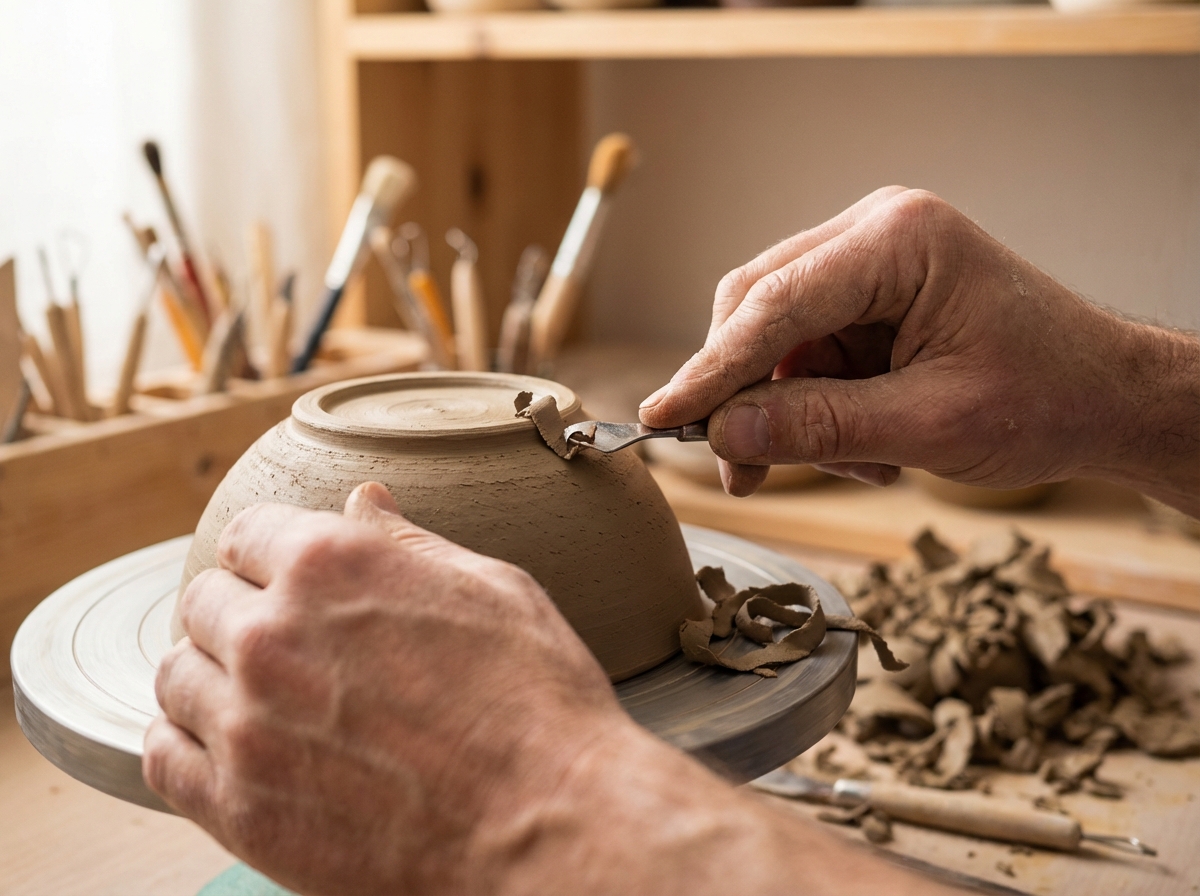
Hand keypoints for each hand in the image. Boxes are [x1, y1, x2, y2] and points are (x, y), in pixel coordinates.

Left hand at [144, 482, 620, 894]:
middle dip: (241, 612)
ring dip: (211, 676)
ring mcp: (247, 724)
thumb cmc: (535, 701)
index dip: (270, 554)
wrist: (545, 821)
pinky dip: (186, 742)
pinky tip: (226, 745)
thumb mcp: (489, 589)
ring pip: (176, 675)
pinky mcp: (239, 806)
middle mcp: (272, 634)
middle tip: (288, 646)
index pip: (247, 534)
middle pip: (204, 602)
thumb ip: (407, 543)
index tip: (285, 577)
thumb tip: (363, 503)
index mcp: (331, 564)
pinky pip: (164, 757)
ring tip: (260, 697)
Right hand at [639, 188, 1198, 512]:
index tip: (662, 416)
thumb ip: (821, 427)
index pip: (774, 303)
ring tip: (848, 467)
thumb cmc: (1048, 396)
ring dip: (787, 411)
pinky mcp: (870, 300)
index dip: (711, 367)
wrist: (1108, 397)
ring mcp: (870, 264)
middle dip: (743, 393)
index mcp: (898, 240)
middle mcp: (875, 234)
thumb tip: (724, 434)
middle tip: (739, 469)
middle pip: (759, 307)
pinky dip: (816, 409)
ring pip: (776, 338)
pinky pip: (807, 355)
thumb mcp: (931, 424)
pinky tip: (863, 449)